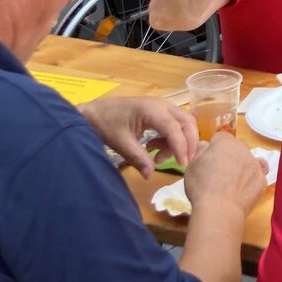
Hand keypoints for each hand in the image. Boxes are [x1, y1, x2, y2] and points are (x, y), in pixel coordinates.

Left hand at [79, 95, 197, 177]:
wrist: (93, 112)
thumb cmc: (106, 124)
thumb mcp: (121, 143)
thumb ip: (138, 158)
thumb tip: (150, 175)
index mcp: (153, 110)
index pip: (175, 129)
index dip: (181, 147)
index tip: (183, 165)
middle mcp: (163, 105)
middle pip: (187, 122)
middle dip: (188, 143)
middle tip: (183, 162)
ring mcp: (162, 107)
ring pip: (183, 124)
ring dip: (178, 142)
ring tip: (158, 157)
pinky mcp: (159, 112)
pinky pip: (174, 125)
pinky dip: (170, 139)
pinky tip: (154, 148)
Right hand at [184, 134, 266, 214]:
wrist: (220, 210)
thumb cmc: (202, 187)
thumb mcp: (192, 167)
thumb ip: (200, 152)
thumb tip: (205, 144)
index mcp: (224, 143)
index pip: (221, 137)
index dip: (215, 147)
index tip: (210, 159)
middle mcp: (243, 150)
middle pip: (237, 148)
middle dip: (230, 156)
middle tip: (220, 173)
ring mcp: (255, 164)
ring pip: (249, 161)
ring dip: (242, 168)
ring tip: (231, 184)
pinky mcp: (262, 179)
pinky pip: (257, 176)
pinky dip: (250, 182)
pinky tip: (241, 192)